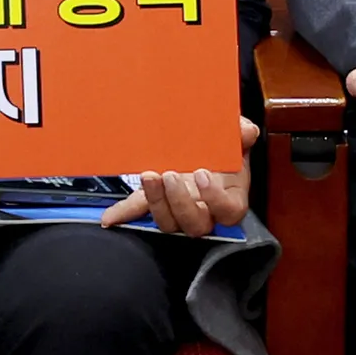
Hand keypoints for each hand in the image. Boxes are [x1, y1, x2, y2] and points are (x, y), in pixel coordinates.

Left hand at [101, 116, 257, 233]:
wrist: (201, 147)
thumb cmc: (221, 148)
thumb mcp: (234, 137)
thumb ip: (241, 133)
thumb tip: (246, 130)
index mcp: (229, 197)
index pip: (228, 211)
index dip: (216, 200)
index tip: (203, 175)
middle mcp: (204, 211)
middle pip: (194, 224)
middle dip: (180, 202)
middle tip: (170, 175)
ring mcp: (178, 210)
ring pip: (168, 222)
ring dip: (156, 202)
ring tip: (149, 176)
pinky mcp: (155, 203)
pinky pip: (140, 213)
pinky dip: (125, 214)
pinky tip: (110, 217)